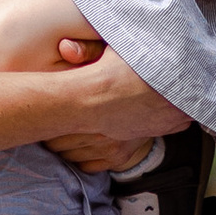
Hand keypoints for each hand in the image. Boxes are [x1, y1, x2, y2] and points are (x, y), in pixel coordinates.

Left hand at [44, 42, 183, 165]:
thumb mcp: (115, 52)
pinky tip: (79, 143)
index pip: (58, 120)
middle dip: (52, 131)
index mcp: (98, 103)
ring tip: (64, 130)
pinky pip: (86, 166)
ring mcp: (111, 148)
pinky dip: (79, 158)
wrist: (170, 95)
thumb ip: (88, 50)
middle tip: (50, 120)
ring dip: (63, 146)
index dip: (48, 115)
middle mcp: (103, 131)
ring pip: (70, 156)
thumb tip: (65, 48)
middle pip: (59, 142)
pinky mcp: (119, 158)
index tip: (45, 108)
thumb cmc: (140, 71)